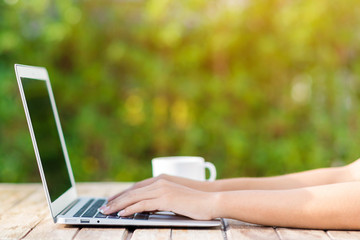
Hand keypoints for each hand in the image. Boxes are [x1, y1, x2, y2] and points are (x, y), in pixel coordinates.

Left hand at [100, 179, 219, 219]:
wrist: (211, 201)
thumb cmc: (194, 202)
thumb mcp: (174, 199)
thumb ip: (159, 200)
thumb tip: (147, 207)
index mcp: (160, 181)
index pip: (135, 188)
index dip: (121, 195)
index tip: (110, 202)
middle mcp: (159, 182)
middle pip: (131, 192)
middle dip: (115, 200)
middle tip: (102, 208)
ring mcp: (162, 190)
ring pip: (134, 197)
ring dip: (118, 205)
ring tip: (106, 212)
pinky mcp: (166, 199)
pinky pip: (143, 204)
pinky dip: (130, 209)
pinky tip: (121, 214)